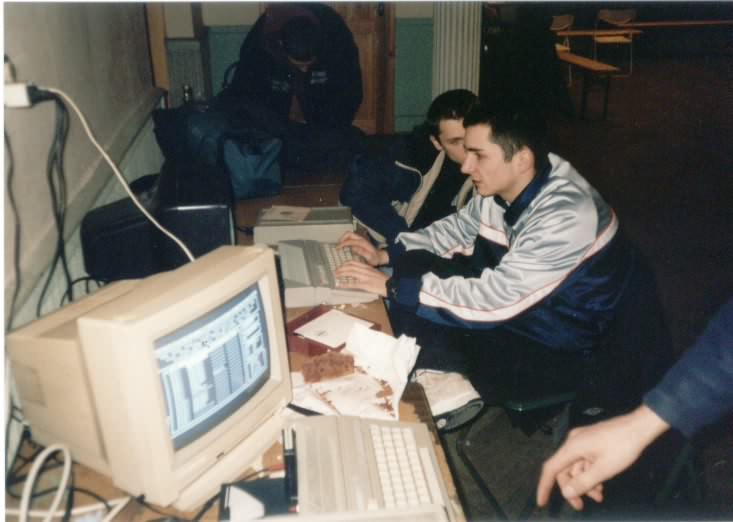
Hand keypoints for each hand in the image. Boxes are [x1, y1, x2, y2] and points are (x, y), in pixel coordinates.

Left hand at [334, 261, 388, 296]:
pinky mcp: (365, 285)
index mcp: (367, 267)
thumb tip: (358, 273)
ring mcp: (364, 277)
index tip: (341, 266)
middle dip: (341, 268)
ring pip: (350, 273)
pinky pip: (353, 284)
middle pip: (350, 267)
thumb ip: (366, 272)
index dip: (345, 264)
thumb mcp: (374, 272)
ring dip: (342, 274)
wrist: (390, 285)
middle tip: (335, 271)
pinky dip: (346, 284)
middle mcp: (365, 270)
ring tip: (336, 276)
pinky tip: (340, 285)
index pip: (354, 262)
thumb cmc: (382, 280)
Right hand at [337, 232, 388, 266]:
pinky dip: (345, 240)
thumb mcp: (370, 258)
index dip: (343, 244)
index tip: (338, 248)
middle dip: (341, 239)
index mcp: (363, 243)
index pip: (350, 240)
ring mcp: (360, 239)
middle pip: (348, 234)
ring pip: (349, 235)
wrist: (379, 257)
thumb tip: (354, 248)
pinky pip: (350, 238)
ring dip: (343, 239)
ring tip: (339, 246)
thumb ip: (363, 253)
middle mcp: (361, 239)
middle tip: (338, 246)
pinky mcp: (359, 241)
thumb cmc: (375, 259)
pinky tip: (344, 246)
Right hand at [536, 405, 669, 510]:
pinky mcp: (591, 441)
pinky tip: (601, 484)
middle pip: (565, 470)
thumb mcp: (603, 470)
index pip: (551, 468)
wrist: (639, 427)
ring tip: (599, 496)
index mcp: (572, 447)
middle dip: (572, 489)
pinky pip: (584, 461)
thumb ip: (583, 482)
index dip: (544, 486)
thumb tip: (566, 493)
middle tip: (581, 506)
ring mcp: (582, 441)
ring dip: (585, 483)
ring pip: (576, 467)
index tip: (541, 503)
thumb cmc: (622, 447)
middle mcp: (573, 442)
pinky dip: (590, 474)